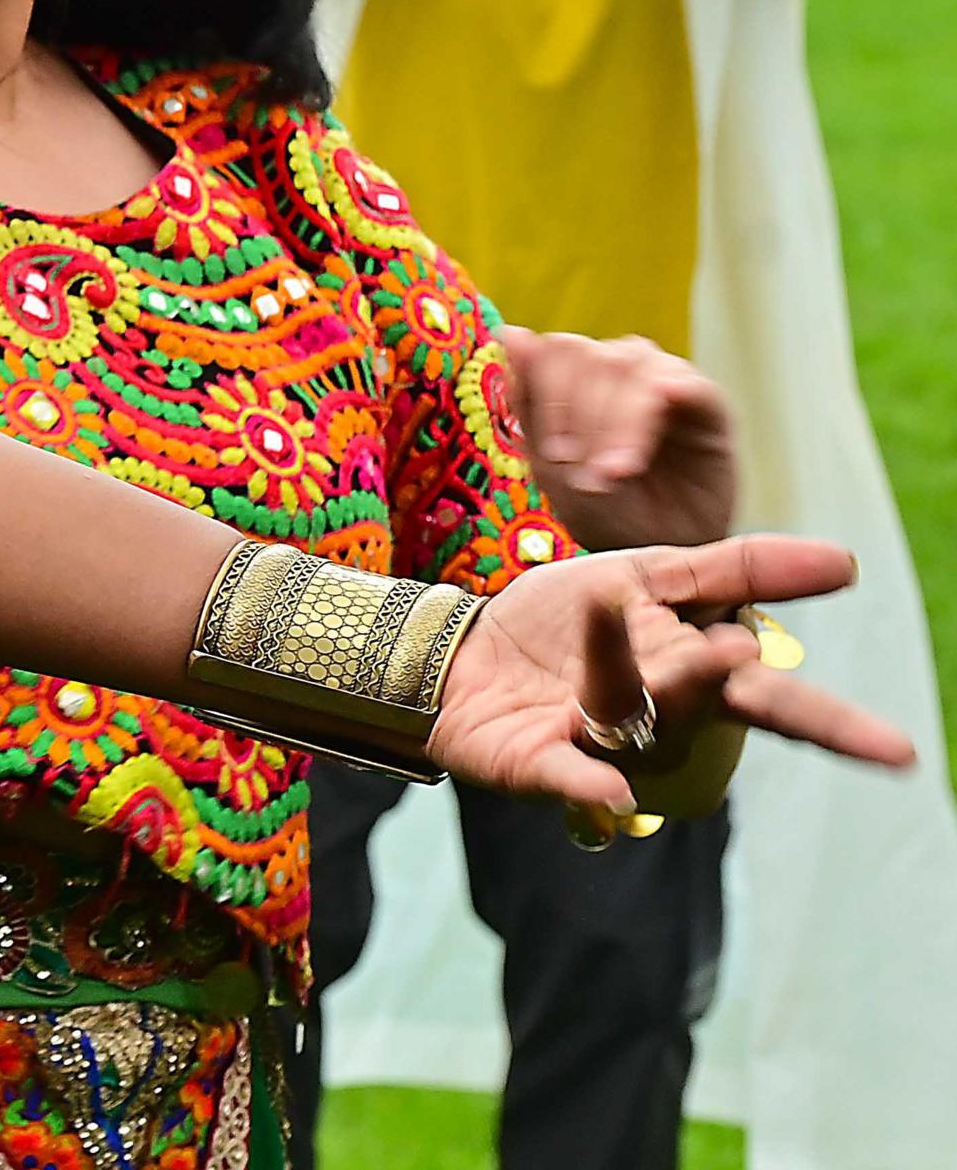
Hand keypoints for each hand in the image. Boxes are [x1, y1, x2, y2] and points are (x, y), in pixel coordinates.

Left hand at [423, 535, 913, 813]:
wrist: (457, 653)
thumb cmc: (562, 621)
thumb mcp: (648, 575)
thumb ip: (738, 570)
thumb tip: (846, 563)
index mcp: (691, 671)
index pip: (770, 691)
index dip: (832, 722)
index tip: (900, 752)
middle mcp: (656, 713)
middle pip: (722, 712)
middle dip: (776, 715)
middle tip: (809, 698)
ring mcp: (597, 738)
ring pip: (634, 707)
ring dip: (646, 671)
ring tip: (663, 631)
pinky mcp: (537, 761)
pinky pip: (568, 774)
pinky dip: (589, 783)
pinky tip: (614, 795)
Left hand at [496, 324, 734, 550]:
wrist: (660, 553)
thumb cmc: (604, 509)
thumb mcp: (552, 465)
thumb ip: (530, 399)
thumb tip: (512, 331)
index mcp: (579, 377)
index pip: (556, 350)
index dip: (551, 397)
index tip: (557, 456)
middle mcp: (622, 369)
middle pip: (590, 354)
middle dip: (581, 417)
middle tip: (588, 474)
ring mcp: (667, 381)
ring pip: (630, 366)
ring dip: (616, 423)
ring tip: (616, 474)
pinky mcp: (709, 406)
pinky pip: (687, 383)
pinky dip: (662, 401)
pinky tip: (653, 428)